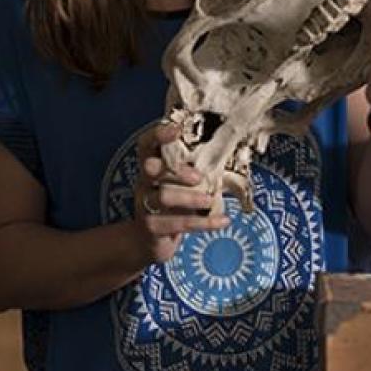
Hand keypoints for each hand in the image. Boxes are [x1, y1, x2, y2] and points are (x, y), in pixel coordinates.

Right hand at [130, 121, 228, 263]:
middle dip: (174, 169)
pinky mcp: (152, 228)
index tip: (176, 129)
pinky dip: (204, 223)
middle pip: (150, 169)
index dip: (158, 135)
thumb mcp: (180, 183)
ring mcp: (145, 206)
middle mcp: (144, 183)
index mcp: (151, 166)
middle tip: (198, 176)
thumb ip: (193, 168)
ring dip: (189, 197)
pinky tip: (223, 221)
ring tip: (209, 200)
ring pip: (162, 197)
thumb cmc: (172, 204)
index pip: (146, 145)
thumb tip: (226, 152)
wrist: (149, 241)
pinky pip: (178, 224)